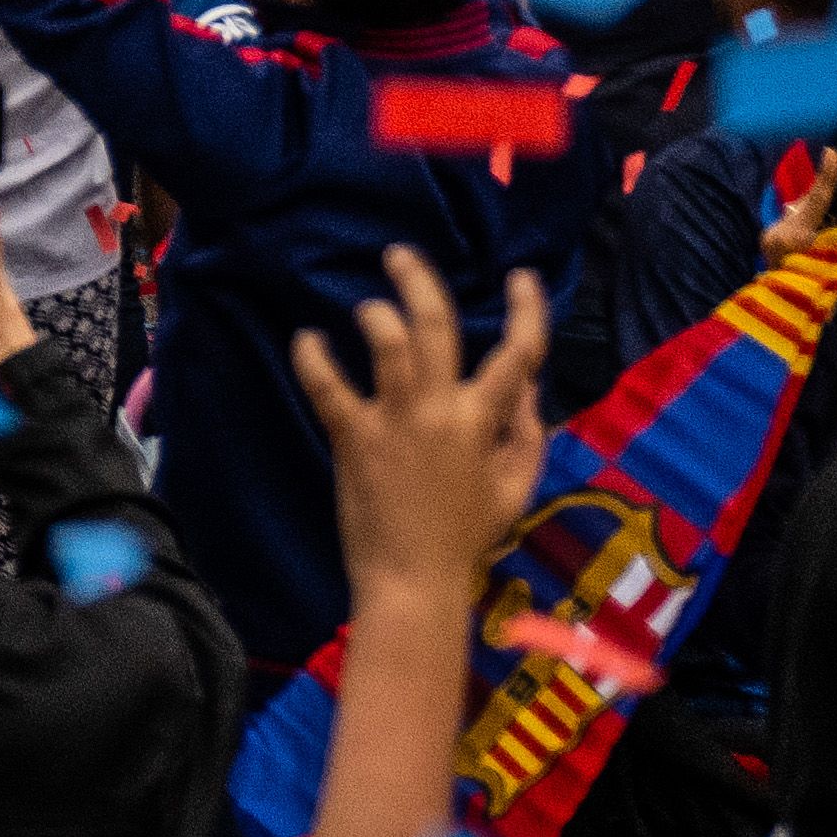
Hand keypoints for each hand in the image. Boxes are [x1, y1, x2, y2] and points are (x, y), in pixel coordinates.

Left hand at [294, 247, 552, 607]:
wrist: (414, 582)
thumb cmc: (466, 538)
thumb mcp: (514, 491)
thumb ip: (528, 438)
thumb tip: (529, 390)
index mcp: (485, 423)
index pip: (519, 356)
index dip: (527, 310)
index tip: (520, 276)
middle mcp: (441, 411)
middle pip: (436, 325)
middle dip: (418, 280)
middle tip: (399, 255)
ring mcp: (394, 422)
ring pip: (388, 342)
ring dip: (375, 313)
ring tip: (367, 308)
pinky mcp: (353, 437)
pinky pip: (327, 386)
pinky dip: (312, 358)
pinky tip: (306, 341)